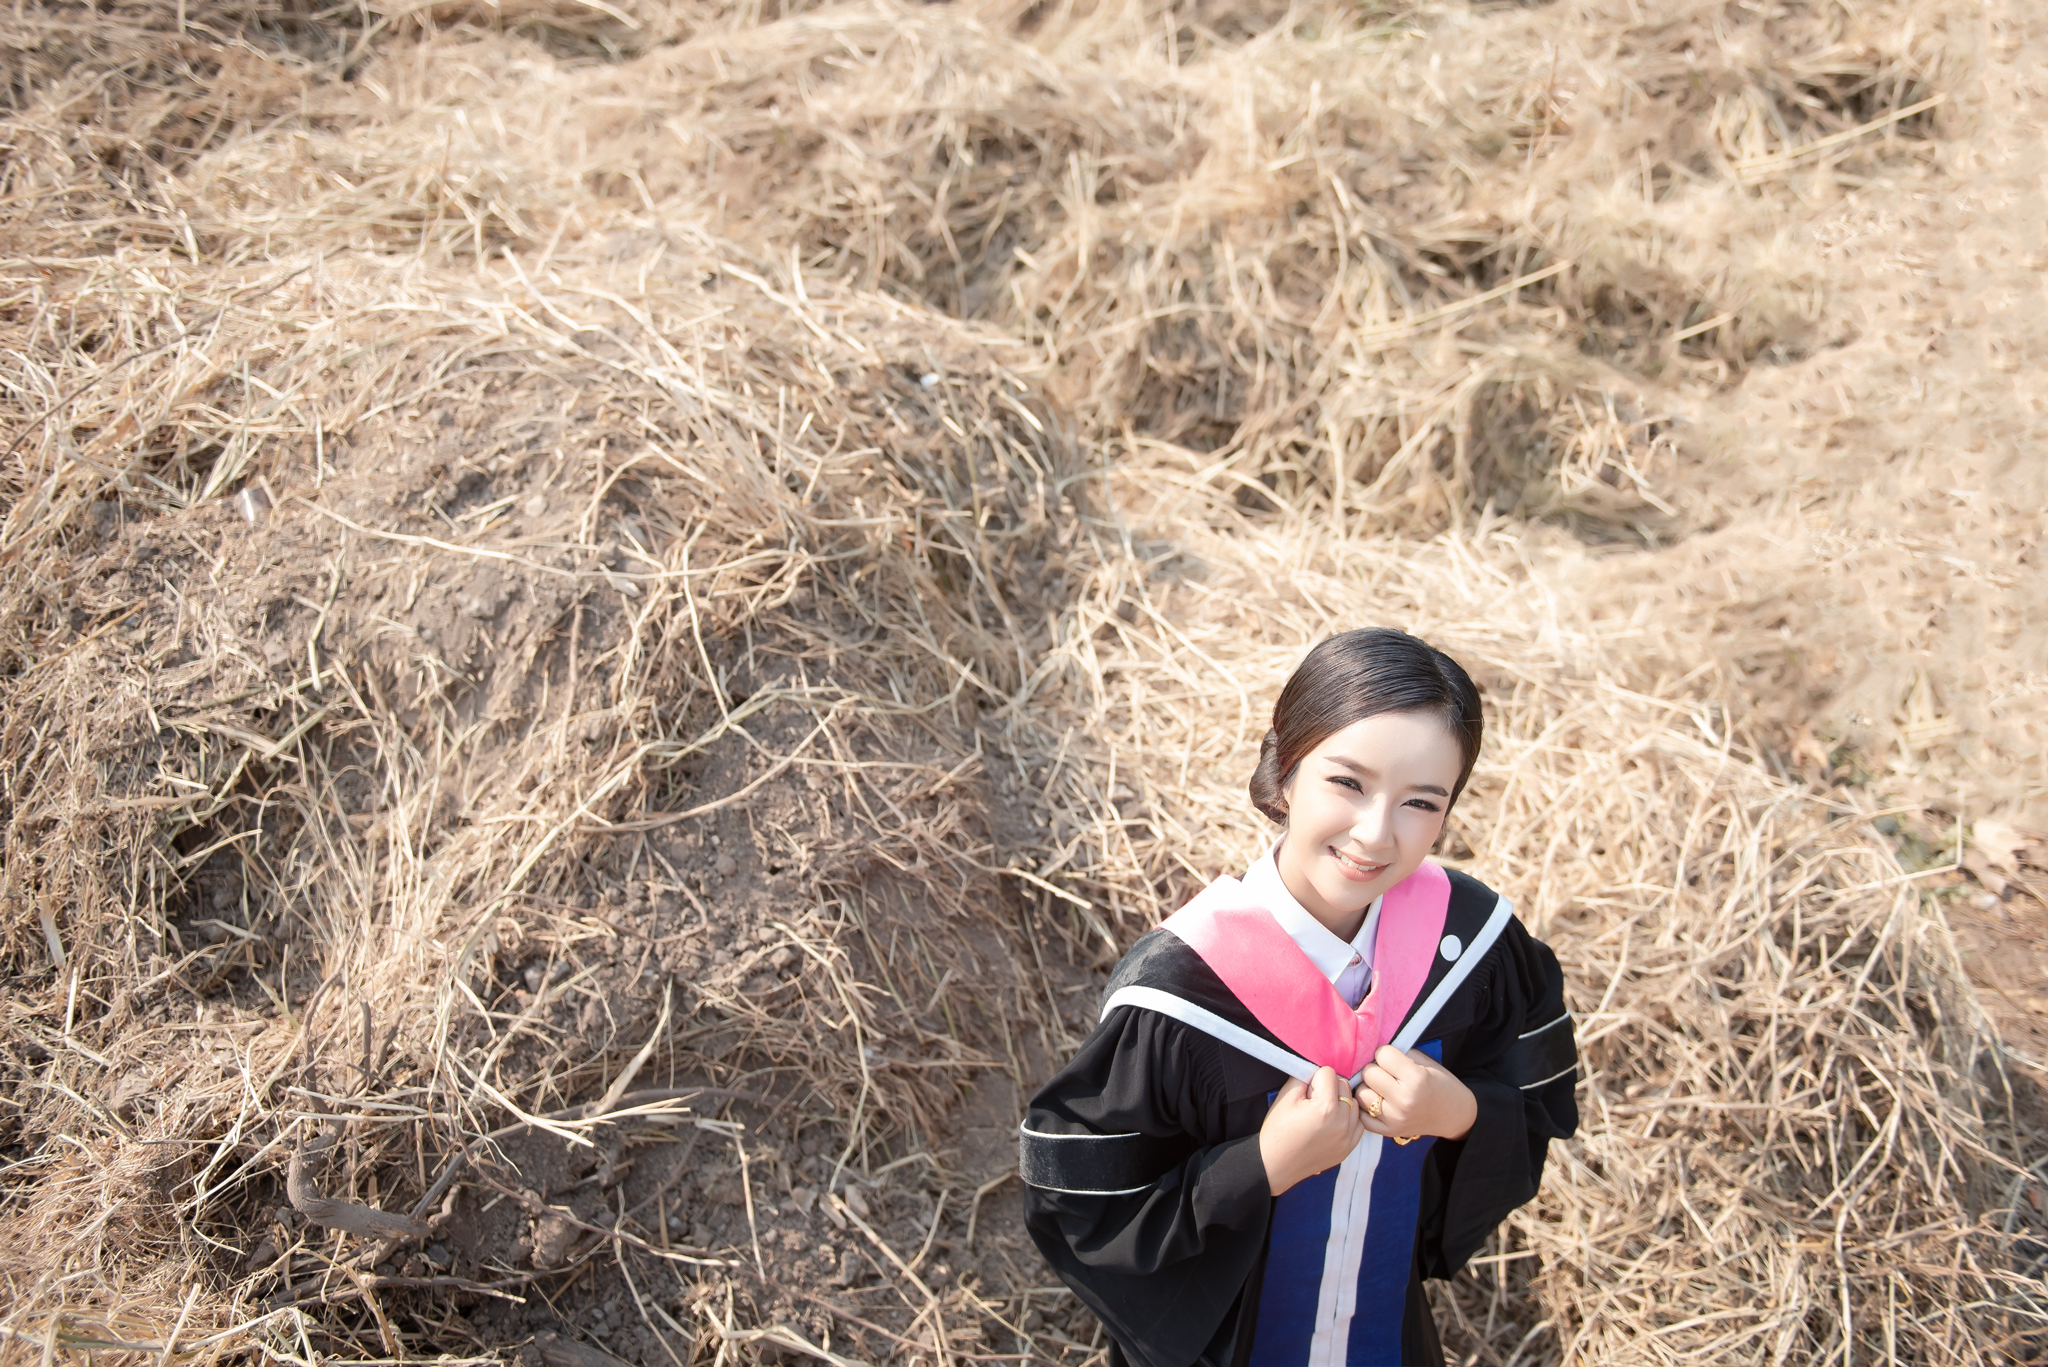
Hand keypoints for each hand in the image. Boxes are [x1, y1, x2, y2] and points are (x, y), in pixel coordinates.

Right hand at [1258, 1066, 1365, 1195]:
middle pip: (1344, 1086)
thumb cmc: (1277, 1131)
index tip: (1305, 1092)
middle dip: (1329, 1088)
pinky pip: (1358, 1122)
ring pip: (1354, 1103)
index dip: (1314, 1079)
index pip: (1329, 1073)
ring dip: (1340, 1102)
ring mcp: (1348, 1137)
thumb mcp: (1285, 1097)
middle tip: (1311, 1102)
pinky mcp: (1349, 1147)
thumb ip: (1304, 1076)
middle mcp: (1342, 1122)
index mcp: (1326, 1108)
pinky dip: (1347, 1119)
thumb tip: (1317, 1069)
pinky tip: (1330, 1124)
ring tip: (1321, 1113)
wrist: (1275, 1165)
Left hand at [1357, 1045, 1476, 1141]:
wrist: (1455, 1115)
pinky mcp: (1388, 1131)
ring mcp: (1395, 1118)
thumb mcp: (1427, 1063)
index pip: (1382, 1055)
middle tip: (1386, 1073)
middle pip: (1368, 1073)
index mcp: (1416, 1079)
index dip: (1386, 1053)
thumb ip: (1401, 1054)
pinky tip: (1376, 1101)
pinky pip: (1362, 1116)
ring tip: (1381, 1087)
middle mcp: (1404, 1100)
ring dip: (1368, 1087)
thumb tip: (1372, 1050)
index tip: (1392, 1058)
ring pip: (1361, 1094)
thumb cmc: (1441, 1084)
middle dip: (1375, 1068)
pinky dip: (1365, 1107)